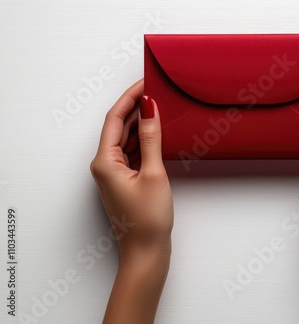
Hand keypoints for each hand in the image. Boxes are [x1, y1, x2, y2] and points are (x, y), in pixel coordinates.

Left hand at [90, 79, 172, 323]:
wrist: (146, 251)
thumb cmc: (147, 219)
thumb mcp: (154, 173)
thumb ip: (151, 139)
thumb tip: (149, 109)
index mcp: (104, 161)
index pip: (114, 118)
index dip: (130, 97)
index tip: (145, 82)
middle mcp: (104, 165)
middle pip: (118, 127)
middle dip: (135, 107)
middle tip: (154, 91)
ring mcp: (114, 173)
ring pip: (125, 139)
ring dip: (140, 123)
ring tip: (158, 108)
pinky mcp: (125, 180)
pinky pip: (132, 152)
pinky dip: (143, 141)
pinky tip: (157, 133)